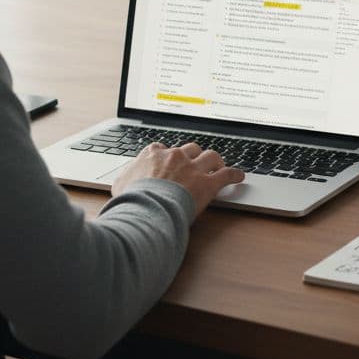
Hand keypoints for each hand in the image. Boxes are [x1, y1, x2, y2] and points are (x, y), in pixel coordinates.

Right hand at [109, 142, 244, 218]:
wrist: (146, 209)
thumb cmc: (131, 200)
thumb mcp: (120, 186)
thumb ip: (125, 179)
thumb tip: (122, 182)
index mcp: (153, 154)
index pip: (164, 149)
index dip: (169, 156)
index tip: (171, 162)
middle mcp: (175, 156)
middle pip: (190, 149)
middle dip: (194, 155)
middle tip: (197, 163)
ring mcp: (192, 168)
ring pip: (210, 156)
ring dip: (215, 161)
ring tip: (218, 166)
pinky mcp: (208, 183)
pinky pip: (226, 174)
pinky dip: (234, 175)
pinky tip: (239, 177)